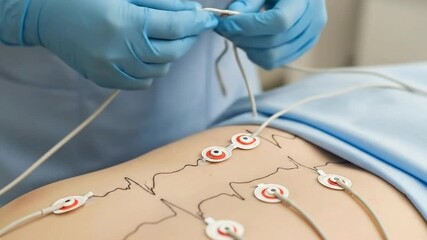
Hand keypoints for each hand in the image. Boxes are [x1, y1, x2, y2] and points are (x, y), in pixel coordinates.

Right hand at [20, 0, 216, 88]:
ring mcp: (113, 69)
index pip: (175, 26)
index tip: (208, 18)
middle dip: (188, 38)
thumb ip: (161, 2)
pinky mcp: (106, 80)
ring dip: (170, 53)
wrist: (44, 14)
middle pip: (172, 51)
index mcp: (126, 23)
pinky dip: (152, 68)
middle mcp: (121, 51)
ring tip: (163, 38)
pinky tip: (146, 53)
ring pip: (161, 69)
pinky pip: (143, 81)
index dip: (196, 22)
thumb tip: (192, 11)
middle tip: (191, 27)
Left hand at [215, 0, 326, 69]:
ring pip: (272, 57)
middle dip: (242, 38)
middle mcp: (314, 21)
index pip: (279, 22)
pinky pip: (275, 62)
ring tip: (237, 35)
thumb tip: (231, 18)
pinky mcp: (303, 48)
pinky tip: (250, 41)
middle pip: (273, 42)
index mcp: (305, 0)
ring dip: (247, 49)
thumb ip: (250, 0)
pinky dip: (256, 55)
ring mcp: (310, 38)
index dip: (249, 26)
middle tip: (225, 29)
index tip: (226, 23)